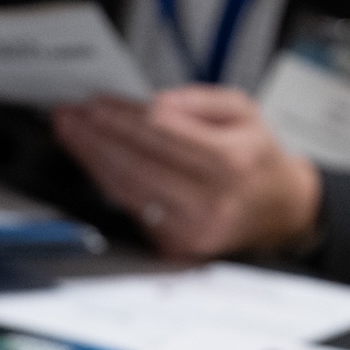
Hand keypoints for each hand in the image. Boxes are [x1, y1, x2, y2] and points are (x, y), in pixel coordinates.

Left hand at [52, 87, 321, 258]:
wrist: (279, 211)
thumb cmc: (256, 159)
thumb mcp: (243, 111)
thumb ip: (198, 101)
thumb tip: (152, 104)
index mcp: (231, 162)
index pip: (163, 135)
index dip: (124, 118)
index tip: (97, 103)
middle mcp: (212, 202)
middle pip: (140, 165)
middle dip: (99, 139)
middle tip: (70, 117)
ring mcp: (193, 230)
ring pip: (130, 191)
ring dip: (94, 161)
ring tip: (73, 135)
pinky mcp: (178, 247)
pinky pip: (134, 210)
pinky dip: (110, 183)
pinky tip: (94, 162)